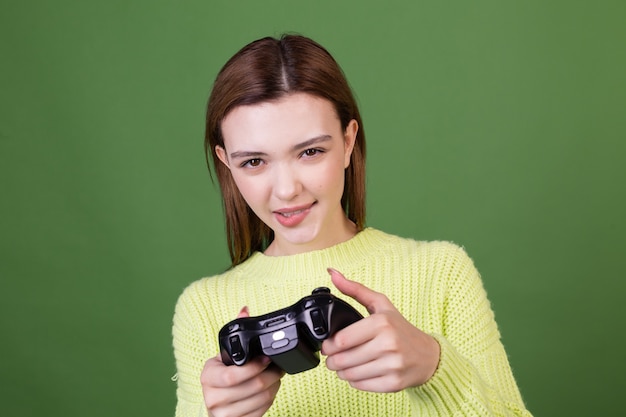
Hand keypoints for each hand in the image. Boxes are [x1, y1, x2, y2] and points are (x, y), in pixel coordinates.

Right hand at [201, 307, 283, 416]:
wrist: (215, 404)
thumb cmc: (221, 377)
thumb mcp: (223, 356)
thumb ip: (235, 333)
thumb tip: (244, 310)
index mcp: (208, 376)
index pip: (233, 375)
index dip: (255, 367)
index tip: (267, 358)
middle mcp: (212, 397)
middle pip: (253, 387)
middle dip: (271, 375)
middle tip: (279, 368)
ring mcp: (223, 413)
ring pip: (260, 400)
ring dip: (274, 387)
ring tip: (276, 377)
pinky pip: (260, 412)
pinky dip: (269, 400)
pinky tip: (269, 391)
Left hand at [322, 268, 440, 392]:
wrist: (428, 356)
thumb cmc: (400, 328)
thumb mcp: (381, 305)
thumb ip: (355, 289)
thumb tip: (332, 273)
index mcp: (382, 323)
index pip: (341, 340)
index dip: (328, 345)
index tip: (327, 345)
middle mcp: (388, 344)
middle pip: (343, 359)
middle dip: (332, 361)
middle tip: (333, 358)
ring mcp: (392, 365)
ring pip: (350, 374)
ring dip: (340, 372)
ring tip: (343, 365)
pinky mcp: (394, 383)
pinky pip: (361, 386)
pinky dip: (354, 381)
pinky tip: (358, 372)